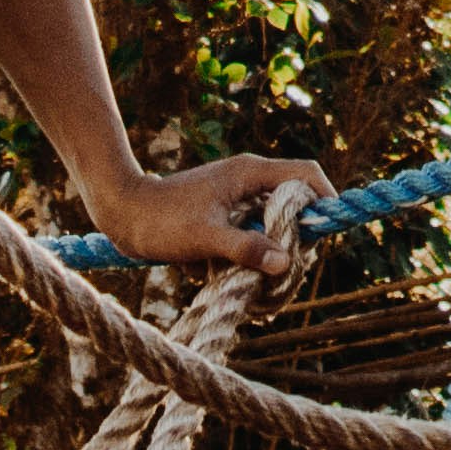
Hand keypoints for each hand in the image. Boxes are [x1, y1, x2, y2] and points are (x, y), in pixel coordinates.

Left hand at [87, 150, 326, 276]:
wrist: (121, 213)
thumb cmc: (160, 220)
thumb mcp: (204, 237)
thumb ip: (245, 248)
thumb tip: (285, 262)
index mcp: (249, 173)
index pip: (305, 174)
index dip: (325, 198)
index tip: (330, 230)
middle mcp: (247, 181)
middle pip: (294, 202)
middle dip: (298, 234)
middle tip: (290, 267)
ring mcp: (235, 198)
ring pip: (273, 221)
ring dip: (271, 248)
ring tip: (262, 276)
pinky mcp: (223, 215)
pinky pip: (251, 233)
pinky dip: (249, 253)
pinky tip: (231, 273)